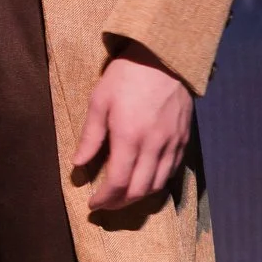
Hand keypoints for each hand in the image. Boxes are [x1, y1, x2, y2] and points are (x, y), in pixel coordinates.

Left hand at [73, 42, 192, 211]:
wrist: (163, 57)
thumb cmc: (126, 76)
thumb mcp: (99, 101)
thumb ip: (90, 136)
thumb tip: (78, 164)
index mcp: (129, 137)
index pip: (118, 183)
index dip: (105, 199)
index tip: (92, 204)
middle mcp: (154, 146)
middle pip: (140, 190)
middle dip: (120, 204)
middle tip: (105, 204)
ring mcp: (172, 144)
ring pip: (158, 185)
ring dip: (139, 197)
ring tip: (122, 196)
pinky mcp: (183, 139)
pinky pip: (172, 171)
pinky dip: (157, 182)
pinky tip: (144, 180)